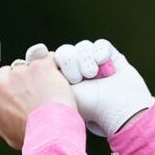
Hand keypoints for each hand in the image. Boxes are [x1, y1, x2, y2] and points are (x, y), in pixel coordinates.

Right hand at [0, 54, 75, 149]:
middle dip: (15, 81)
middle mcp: (1, 83)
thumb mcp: (7, 134)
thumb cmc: (32, 136)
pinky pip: (45, 58)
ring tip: (47, 93)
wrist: (56, 130)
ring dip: (34, 75)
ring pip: (25, 66)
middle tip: (30, 97)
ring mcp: (20, 71)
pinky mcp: (40, 64)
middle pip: (3, 73)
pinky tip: (57, 81)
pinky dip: (52, 67)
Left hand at [33, 39, 154, 136]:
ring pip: (82, 47)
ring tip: (93, 75)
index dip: (56, 63)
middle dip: (71, 63)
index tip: (61, 75)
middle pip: (66, 51)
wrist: (117, 110)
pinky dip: (101, 53)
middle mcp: (76, 71)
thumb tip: (38, 53)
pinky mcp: (110, 58)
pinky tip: (106, 68)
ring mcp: (94, 64)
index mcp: (60, 81)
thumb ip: (43, 77)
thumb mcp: (57, 93)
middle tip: (77, 79)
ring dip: (86, 60)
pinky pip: (100, 44)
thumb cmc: (84, 107)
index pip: (52, 59)